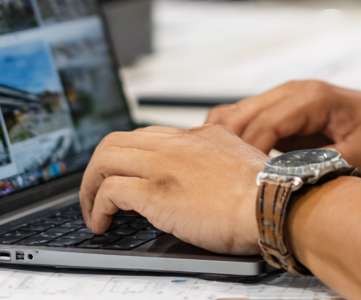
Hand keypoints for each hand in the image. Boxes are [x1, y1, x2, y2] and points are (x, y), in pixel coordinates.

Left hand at [79, 124, 265, 254]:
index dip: (130, 159)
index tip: (126, 180)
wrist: (270, 201)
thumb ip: (221, 162)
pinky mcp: (155, 192)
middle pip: (118, 140)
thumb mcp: (243, 163)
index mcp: (201, 135)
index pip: (150, 136)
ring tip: (94, 213)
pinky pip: (109, 190)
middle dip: (98, 169)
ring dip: (91, 187)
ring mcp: (164, 165)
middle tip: (97, 196)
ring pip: (106, 157)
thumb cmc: (265, 193)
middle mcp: (179, 143)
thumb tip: (209, 179)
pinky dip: (97, 208)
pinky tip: (102, 224)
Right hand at [205, 80, 360, 179]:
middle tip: (217, 186)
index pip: (262, 124)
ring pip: (238, 115)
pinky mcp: (286, 113)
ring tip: (222, 179)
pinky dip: (236, 141)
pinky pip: (249, 122)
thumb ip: (323, 164)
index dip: (246, 157)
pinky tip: (234, 169)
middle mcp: (295, 91)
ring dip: (226, 144)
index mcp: (312, 98)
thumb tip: (285, 180)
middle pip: (241, 115)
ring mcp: (288, 99)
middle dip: (226, 150)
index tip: (238, 186)